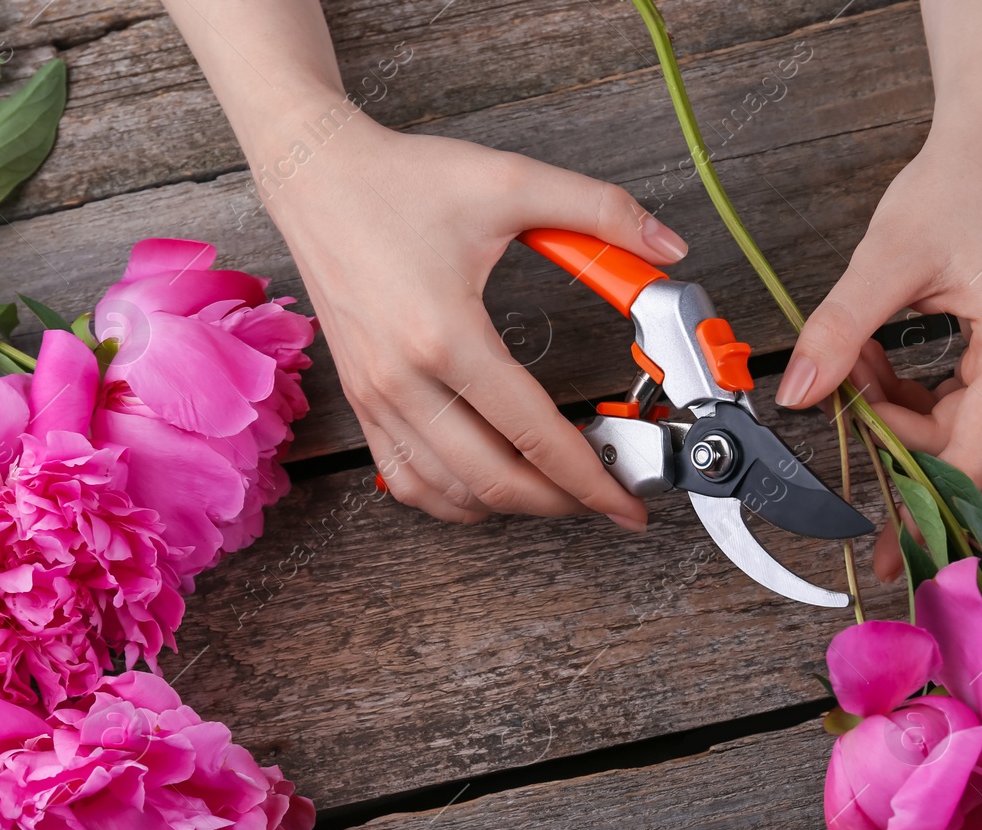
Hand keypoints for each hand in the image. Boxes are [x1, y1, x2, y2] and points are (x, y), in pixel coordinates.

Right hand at [258, 116, 688, 528]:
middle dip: (562, 504)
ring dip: (510, 505)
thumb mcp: (512, 181)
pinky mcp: (361, 399)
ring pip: (449, 493)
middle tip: (604, 500)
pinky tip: (489, 484)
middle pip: (495, 482)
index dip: (591, 480)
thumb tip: (667, 246)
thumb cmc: (399, 180)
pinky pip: (406, 479)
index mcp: (446, 334)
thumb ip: (600, 211)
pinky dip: (454, 498)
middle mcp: (404, 378)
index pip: (535, 436)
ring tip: (557, 491)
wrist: (314, 173)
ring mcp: (376, 396)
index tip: (626, 503)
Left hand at [773, 120, 981, 581]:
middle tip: (832, 400)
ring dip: (887, 411)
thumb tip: (795, 394)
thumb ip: (840, 330)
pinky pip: (944, 404)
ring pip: (943, 428)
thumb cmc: (958, 187)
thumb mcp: (887, 259)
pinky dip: (899, 393)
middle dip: (883, 435)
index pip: (970, 459)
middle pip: (951, 447)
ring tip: (850, 366)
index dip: (922, 509)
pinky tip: (869, 359)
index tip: (889, 553)